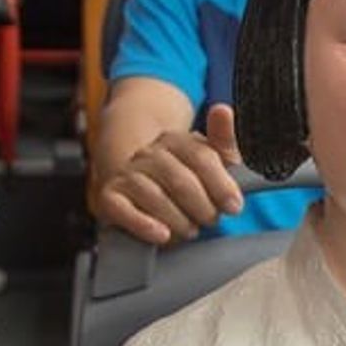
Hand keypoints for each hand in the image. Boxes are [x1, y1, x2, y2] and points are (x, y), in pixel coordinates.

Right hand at [94, 104, 244, 244]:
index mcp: (176, 141)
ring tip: (190, 229)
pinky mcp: (110, 198)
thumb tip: (224, 110)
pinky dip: (144, 225)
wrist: (141, 187)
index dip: (221, 184)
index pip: (202, 158)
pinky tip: (161, 235)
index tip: (235, 206)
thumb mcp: (213, 161)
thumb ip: (225, 141)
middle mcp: (148, 153)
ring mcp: (127, 174)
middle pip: (181, 180)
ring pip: (156, 197)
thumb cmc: (187, 179)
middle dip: (203, 206)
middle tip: (211, 220)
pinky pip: (124, 210)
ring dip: (179, 220)